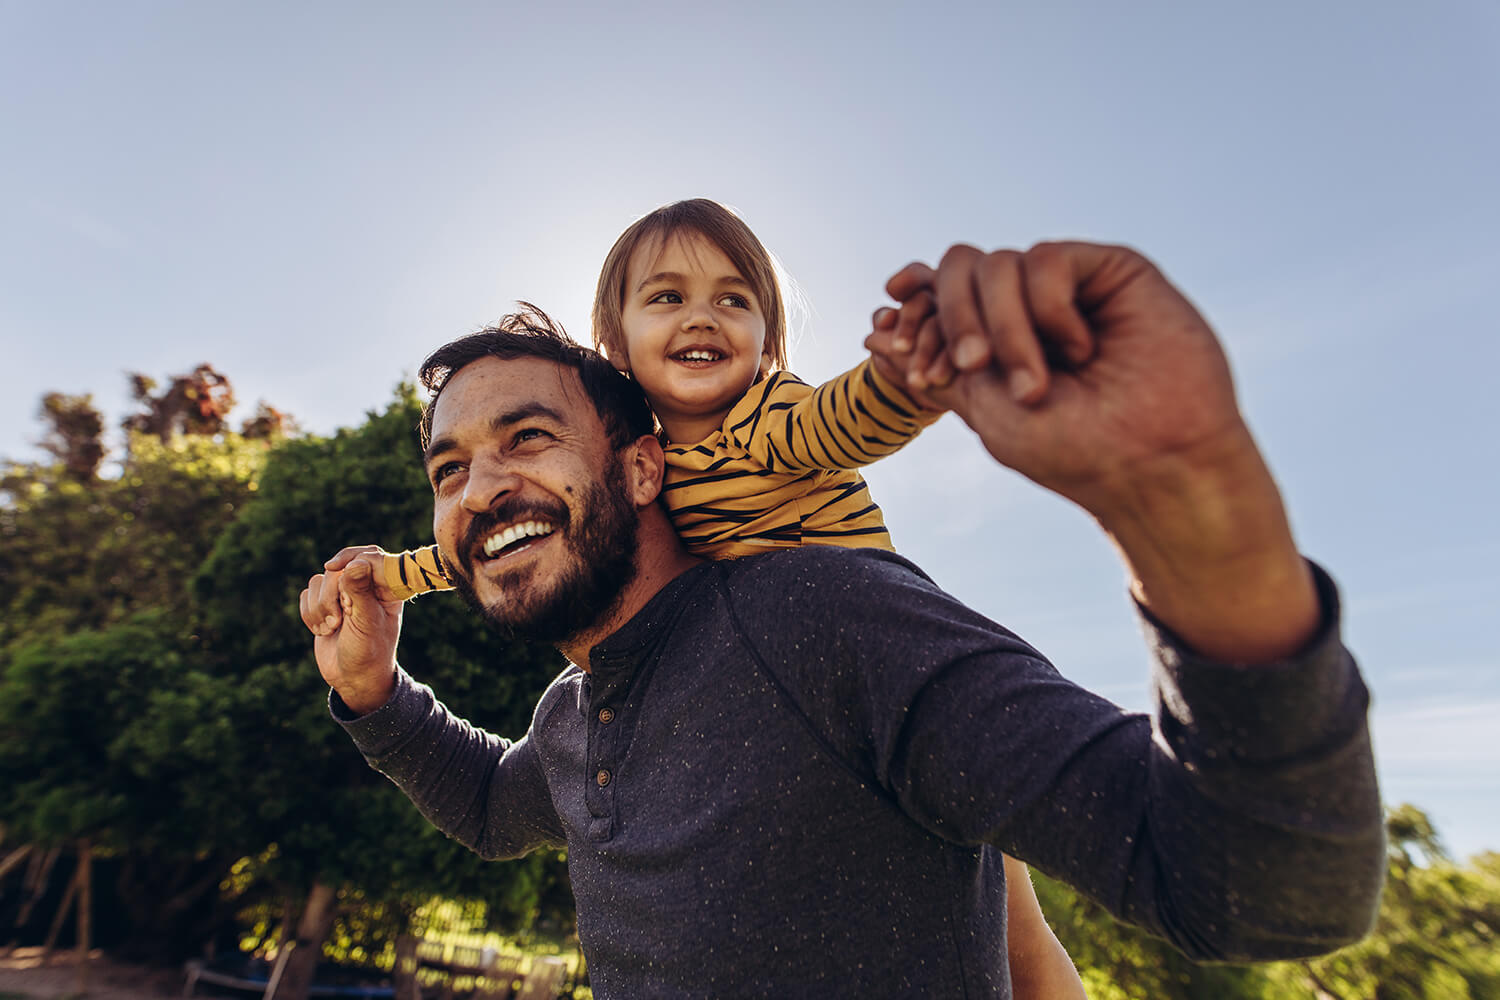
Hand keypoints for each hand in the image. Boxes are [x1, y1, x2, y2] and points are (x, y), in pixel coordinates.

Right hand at [299, 545, 402, 713]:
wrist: (353, 678)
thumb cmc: (369, 651)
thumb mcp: (366, 623)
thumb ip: (360, 592)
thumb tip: (356, 563)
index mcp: (385, 587)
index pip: (369, 555)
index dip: (350, 558)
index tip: (333, 567)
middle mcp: (365, 585)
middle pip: (337, 569)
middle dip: (331, 596)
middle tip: (340, 621)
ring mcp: (342, 594)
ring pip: (318, 581)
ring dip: (320, 608)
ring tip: (332, 629)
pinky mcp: (324, 604)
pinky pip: (306, 595)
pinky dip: (310, 614)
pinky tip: (323, 631)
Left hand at [883, 242, 1317, 662]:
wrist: (1150, 464)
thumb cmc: (1074, 451)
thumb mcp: (985, 410)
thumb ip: (934, 368)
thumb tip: (872, 333)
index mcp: (997, 339)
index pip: (941, 295)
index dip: (914, 301)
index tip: (884, 324)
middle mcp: (1030, 308)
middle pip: (962, 268)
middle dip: (951, 316)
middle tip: (971, 367)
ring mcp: (1070, 287)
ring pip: (999, 264)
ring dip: (1003, 327)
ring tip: (1034, 384)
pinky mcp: (1109, 270)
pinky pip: (1044, 259)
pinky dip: (1046, 309)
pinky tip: (1078, 350)